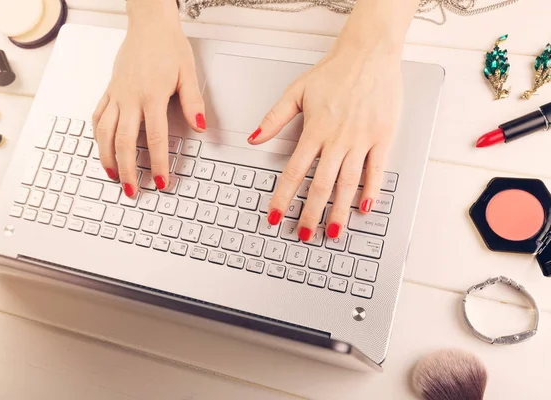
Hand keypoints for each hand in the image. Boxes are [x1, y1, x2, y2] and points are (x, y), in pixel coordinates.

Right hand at [93, 8, 204, 196]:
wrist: (148, 24)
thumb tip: (200, 127)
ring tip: (113, 176)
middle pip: (125, 142)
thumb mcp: (188, 72)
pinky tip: (101, 148)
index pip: (155, 138)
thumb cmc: (168, 45)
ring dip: (107, 158)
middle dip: (127, 170)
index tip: (160, 181)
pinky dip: (98, 136)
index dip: (157, 163)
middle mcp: (130, 97)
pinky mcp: (109, 90)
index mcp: (152, 94)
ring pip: (105, 133)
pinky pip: (98, 117)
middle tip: (132, 190)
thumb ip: (193, 102)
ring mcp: (117, 94)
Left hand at [249, 40, 402, 239]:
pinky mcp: (382, 137)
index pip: (294, 172)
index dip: (283, 198)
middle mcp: (337, 140)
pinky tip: (365, 207)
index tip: (275, 216)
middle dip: (310, 214)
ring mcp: (361, 140)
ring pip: (348, 183)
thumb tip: (253, 138)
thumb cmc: (334, 71)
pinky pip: (376, 169)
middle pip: (321, 185)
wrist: (369, 54)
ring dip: (339, 211)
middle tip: (304, 234)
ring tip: (333, 232)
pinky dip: (371, 190)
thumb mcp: (296, 91)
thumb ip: (274, 118)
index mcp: (314, 131)